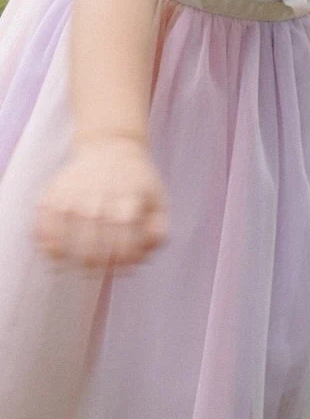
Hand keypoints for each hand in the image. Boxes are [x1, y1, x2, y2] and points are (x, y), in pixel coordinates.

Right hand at [34, 137, 168, 270]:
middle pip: (91, 239)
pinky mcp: (53, 192)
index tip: (122, 270)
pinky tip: (52, 254)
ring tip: (71, 267)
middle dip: (93, 263)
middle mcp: (98, 194)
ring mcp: (72, 192)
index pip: (122, 237)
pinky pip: (43, 222)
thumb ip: (158, 232)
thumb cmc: (137, 183)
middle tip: (95, 272)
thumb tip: (144, 255)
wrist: (110, 146)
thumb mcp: (158, 201)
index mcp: (128, 197)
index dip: (121, 259)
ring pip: (64, 232)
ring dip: (67, 256)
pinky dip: (45, 241)